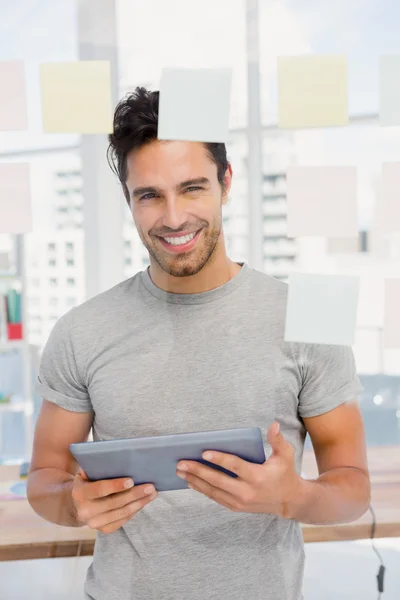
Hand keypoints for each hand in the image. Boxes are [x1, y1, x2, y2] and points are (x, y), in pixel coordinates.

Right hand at [72, 470, 157, 533]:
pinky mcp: (104, 529)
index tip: (132, 481)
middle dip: (135, 494)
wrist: (77, 504)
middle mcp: (85, 511)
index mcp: (79, 493)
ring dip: (140, 503)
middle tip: (150, 487)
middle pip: (115, 503)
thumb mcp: (86, 473)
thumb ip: (96, 468)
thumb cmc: (87, 483)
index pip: (100, 489)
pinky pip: (123, 520)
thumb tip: (113, 459)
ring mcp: (94, 523)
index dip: (116, 485)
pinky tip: (143, 502)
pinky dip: (135, 510)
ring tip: (152, 494)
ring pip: (122, 513)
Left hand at [176, 422, 301, 518]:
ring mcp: (240, 501)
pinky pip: (216, 498)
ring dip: (195, 481)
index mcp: (257, 476)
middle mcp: (246, 491)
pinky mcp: (236, 507)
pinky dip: (202, 490)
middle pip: (217, 481)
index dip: (219, 459)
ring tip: (180, 472)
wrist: (290, 502)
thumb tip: (273, 424)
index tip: (204, 453)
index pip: (234, 466)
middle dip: (198, 471)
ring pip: (213, 491)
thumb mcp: (286, 455)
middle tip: (181, 463)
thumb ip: (277, 440)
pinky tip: (191, 482)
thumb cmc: (286, 473)